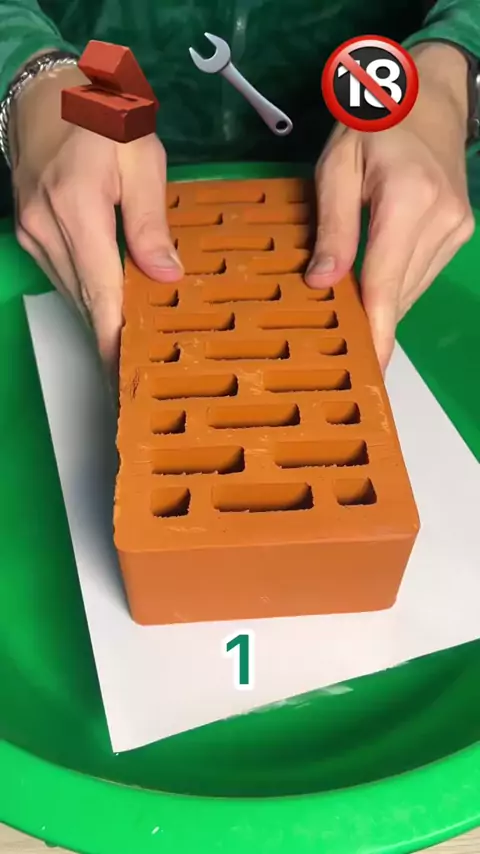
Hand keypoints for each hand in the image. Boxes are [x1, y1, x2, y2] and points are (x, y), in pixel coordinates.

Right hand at [10, 64, 181, 370]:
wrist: (46, 97)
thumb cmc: (103, 121)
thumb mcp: (141, 160)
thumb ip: (151, 222)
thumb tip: (166, 277)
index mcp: (78, 209)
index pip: (100, 293)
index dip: (114, 340)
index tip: (127, 377)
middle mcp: (46, 230)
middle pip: (85, 301)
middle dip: (114, 337)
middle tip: (145, 368)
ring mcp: (32, 234)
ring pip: (73, 294)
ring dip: (102, 318)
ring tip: (134, 344)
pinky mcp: (28, 235)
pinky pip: (64, 278)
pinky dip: (88, 295)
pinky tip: (111, 305)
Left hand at [306, 42, 474, 370]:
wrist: (428, 94)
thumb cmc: (372, 124)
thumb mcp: (336, 167)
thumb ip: (332, 227)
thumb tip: (322, 282)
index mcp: (406, 201)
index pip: (385, 285)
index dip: (375, 333)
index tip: (369, 371)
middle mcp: (440, 220)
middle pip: (399, 294)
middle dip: (370, 321)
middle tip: (336, 341)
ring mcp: (456, 227)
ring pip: (411, 289)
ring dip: (382, 303)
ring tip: (349, 309)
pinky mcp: (459, 231)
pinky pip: (421, 274)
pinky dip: (396, 284)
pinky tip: (373, 280)